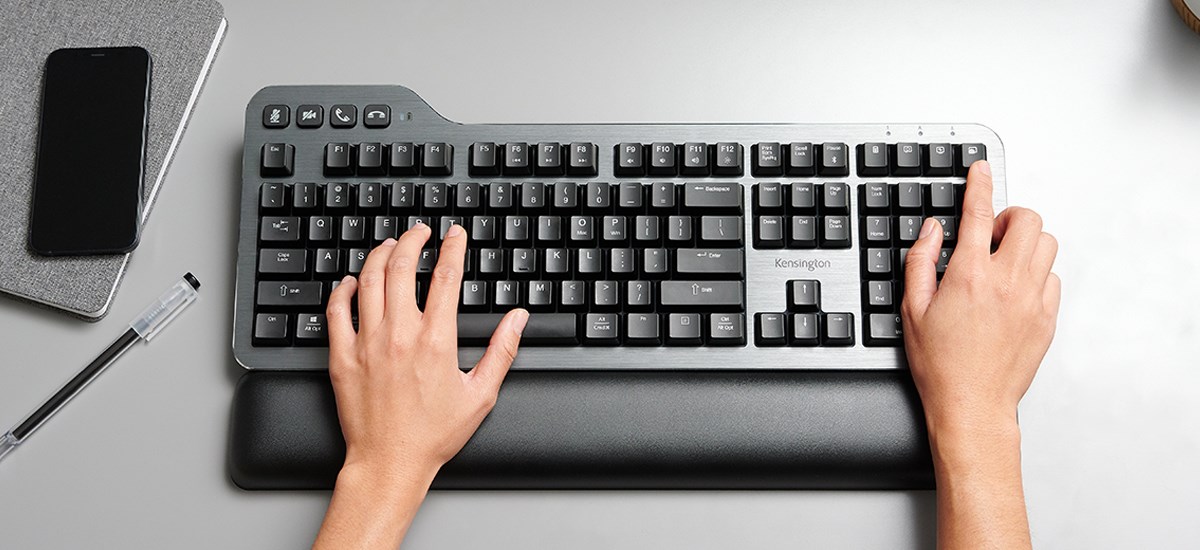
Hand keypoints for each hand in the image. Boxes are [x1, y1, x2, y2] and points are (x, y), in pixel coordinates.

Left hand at [325, 223, 528, 478]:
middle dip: (413, 241)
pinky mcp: (342, 356)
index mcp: (435, 340)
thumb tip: (517, 319)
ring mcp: (367, 342)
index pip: (445, 277)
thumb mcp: (481, 394)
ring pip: (368, 280)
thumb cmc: (433, 435)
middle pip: (402, 267)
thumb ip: (502, 350)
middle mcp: (399, 334)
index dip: (452, 249)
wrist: (389, 462)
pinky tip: (353, 280)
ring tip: (390, 245)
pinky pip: (337, 310)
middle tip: (420, 232)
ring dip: (380, 255)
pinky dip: (344, 288)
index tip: (455, 235)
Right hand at [901, 160, 1059, 549]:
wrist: (972, 405)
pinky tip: (1014, 290)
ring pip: (1046, 245)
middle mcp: (1006, 282)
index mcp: (969, 275)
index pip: (978, 213)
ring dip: (1026, 243)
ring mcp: (1032, 300)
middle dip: (1009, 217)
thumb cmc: (940, 365)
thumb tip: (932, 231)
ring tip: (1004, 261)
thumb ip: (920, 262)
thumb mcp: (912, 309)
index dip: (979, 184)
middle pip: (1027, 220)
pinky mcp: (1047, 318)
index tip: (981, 169)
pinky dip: (1036, 274)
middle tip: (991, 233)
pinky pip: (1052, 278)